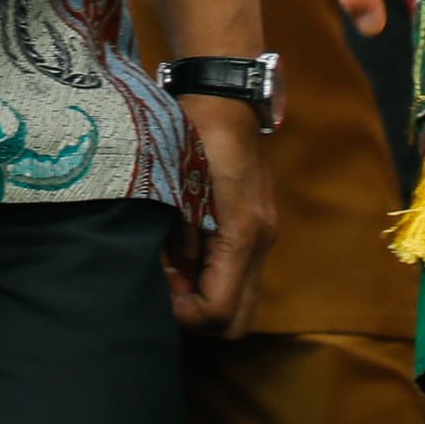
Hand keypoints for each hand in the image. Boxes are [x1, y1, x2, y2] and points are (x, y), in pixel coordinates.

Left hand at [164, 100, 278, 336]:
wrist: (224, 101)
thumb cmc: (194, 138)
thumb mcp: (174, 188)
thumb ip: (173, 238)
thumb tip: (167, 277)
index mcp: (242, 235)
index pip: (219, 311)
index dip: (184, 313)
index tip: (161, 286)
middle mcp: (260, 243)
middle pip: (237, 322)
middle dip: (198, 317)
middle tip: (168, 288)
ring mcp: (263, 238)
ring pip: (241, 303)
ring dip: (205, 297)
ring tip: (173, 269)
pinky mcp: (257, 229)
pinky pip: (240, 277)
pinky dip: (213, 279)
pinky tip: (186, 254)